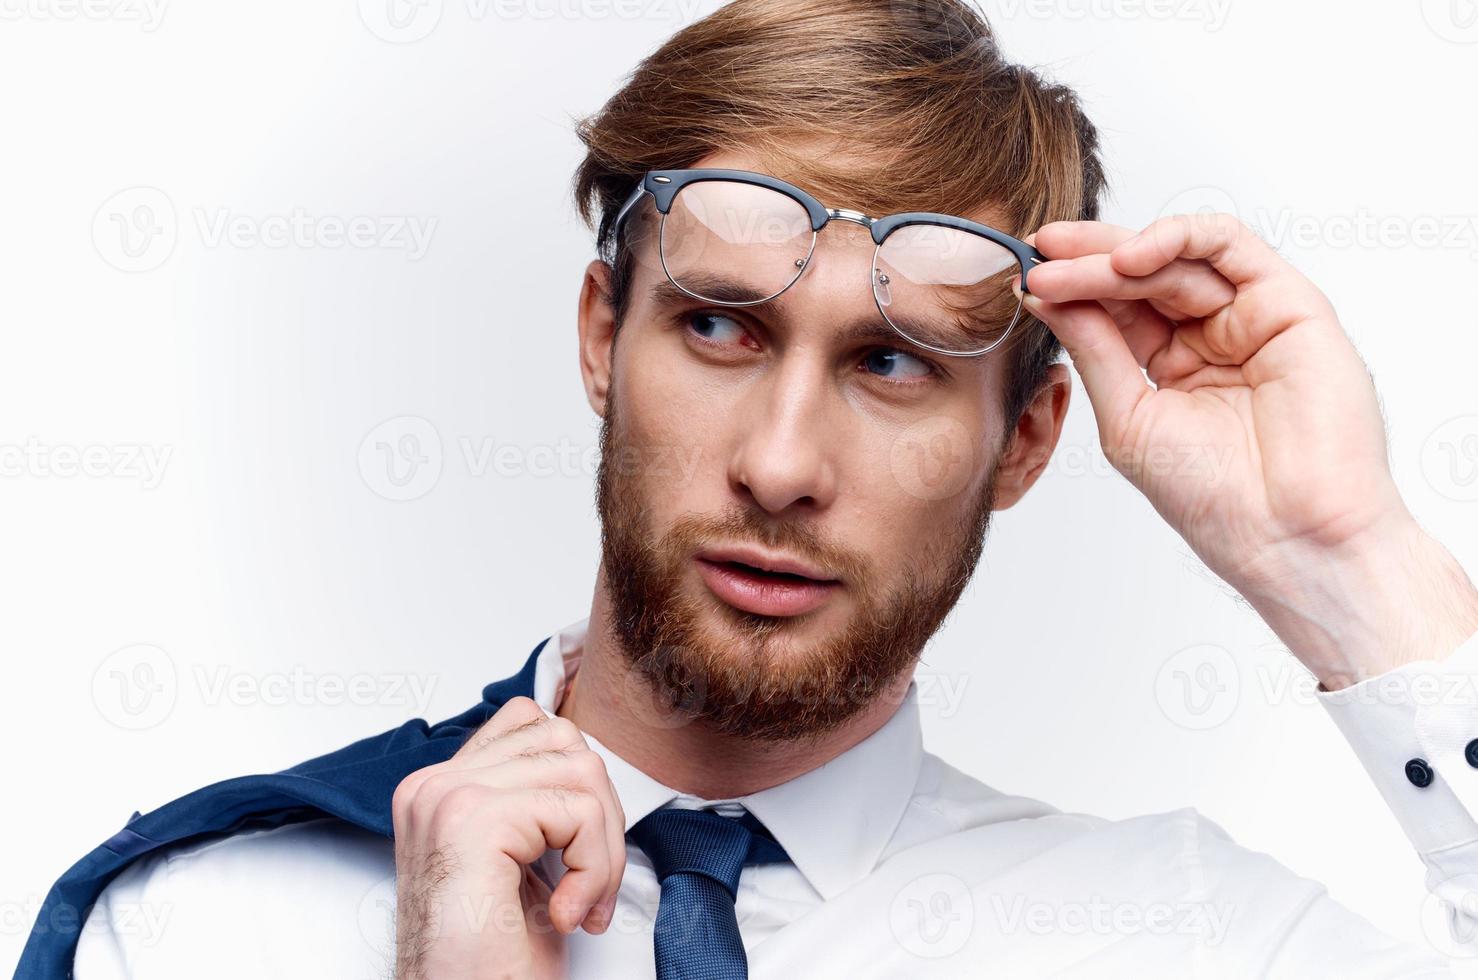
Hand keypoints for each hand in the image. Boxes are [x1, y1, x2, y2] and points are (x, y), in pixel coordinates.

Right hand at [391, 697, 625, 979]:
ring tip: (579, 903)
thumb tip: (585, 760)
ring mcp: (449, 797)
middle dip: (600, 816)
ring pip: (581, 770)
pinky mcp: (474, 821)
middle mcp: (435, 785)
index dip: (577, 786)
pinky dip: (593, 868)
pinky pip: (579, 811)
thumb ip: (536, 803)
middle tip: (588, 888)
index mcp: (440, 789)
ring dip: (602, 848)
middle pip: (565, 740)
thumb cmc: (489, 962)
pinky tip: (564, 915)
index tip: (575, 858)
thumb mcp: (519, 864)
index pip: (533, 724)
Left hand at [1021, 213, 1477, 684]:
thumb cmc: (1213, 495)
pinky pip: (1231, 244)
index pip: (1117, 307)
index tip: (1024, 277)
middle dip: (1085, 260)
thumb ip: (1095, 350)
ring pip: (1178, 256)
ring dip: (1116, 252)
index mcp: (1173, 364)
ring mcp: (1251, 314)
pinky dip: (1177, 237)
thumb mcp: (1128, 416)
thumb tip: (1045, 296)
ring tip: (1066, 262)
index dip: (1071, 286)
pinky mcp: (1290, 301)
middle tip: (1037, 254)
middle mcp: (1213, 334)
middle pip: (1143, 274)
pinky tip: (1128, 258)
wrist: (1283, 532)